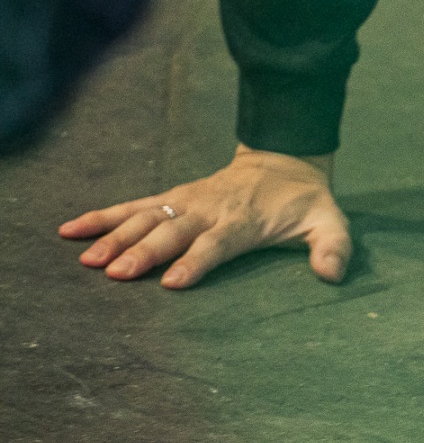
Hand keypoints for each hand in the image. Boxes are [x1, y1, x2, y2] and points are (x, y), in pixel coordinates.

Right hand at [58, 145, 350, 289]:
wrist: (284, 160)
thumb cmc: (304, 202)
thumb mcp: (330, 222)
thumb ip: (333, 247)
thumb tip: (333, 274)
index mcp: (244, 220)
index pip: (217, 244)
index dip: (196, 261)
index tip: (172, 282)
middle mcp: (209, 209)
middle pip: (173, 233)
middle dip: (144, 253)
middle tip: (115, 274)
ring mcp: (186, 201)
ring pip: (145, 219)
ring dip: (116, 237)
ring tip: (87, 260)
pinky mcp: (170, 198)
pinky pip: (132, 206)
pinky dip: (102, 216)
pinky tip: (70, 229)